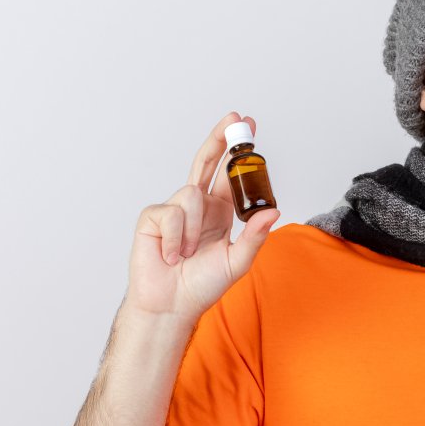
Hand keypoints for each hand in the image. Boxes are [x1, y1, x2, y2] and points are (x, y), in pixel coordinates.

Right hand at [125, 112, 280, 322]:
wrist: (171, 305)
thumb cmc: (202, 285)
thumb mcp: (236, 261)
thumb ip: (254, 236)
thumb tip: (272, 211)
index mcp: (220, 211)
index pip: (230, 174)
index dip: (237, 150)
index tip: (248, 126)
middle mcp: (197, 205)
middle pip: (206, 162)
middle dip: (219, 138)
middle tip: (234, 119)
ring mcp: (173, 208)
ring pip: (191, 194)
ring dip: (194, 229)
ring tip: (187, 253)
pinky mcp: (152, 217)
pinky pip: (170, 214)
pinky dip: (175, 238)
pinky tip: (171, 255)